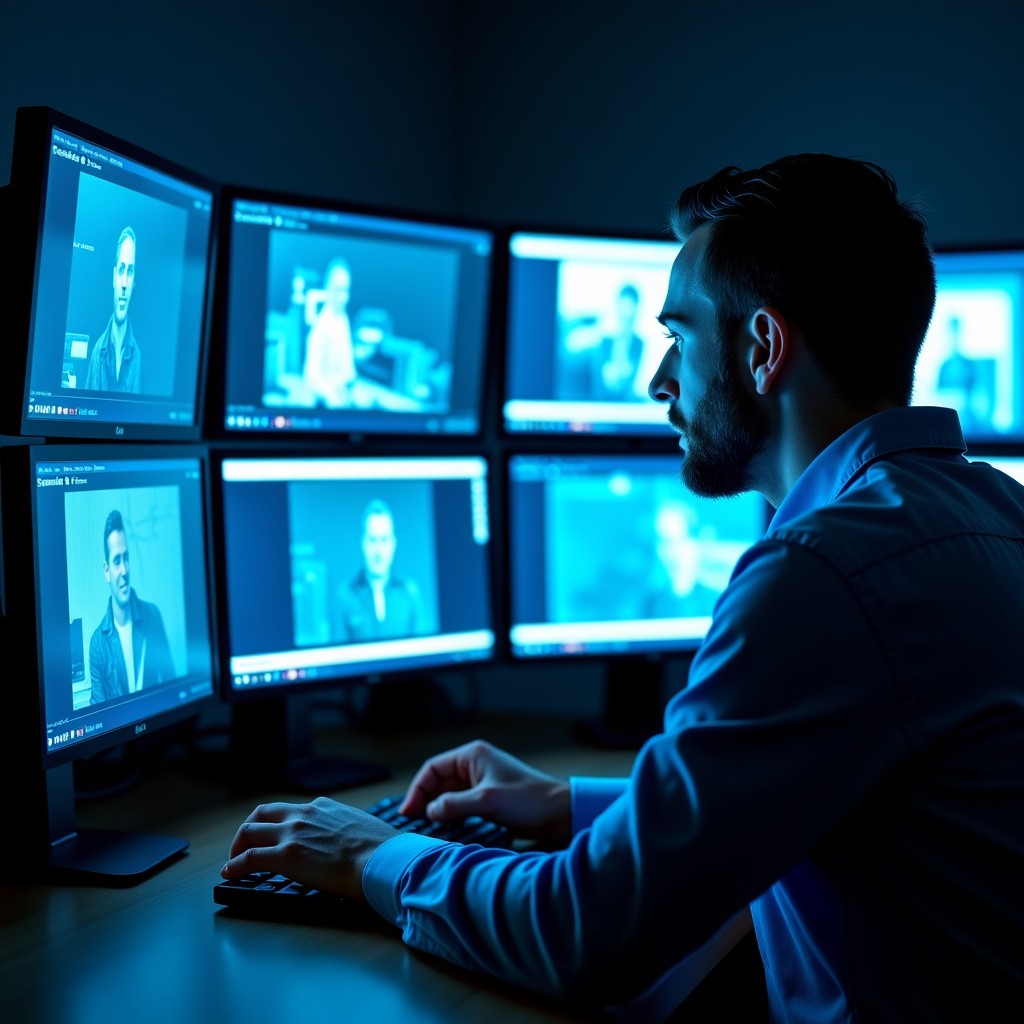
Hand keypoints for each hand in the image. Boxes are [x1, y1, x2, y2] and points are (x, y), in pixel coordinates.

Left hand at [221, 796, 399, 900]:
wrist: (383, 859)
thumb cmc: (380, 849)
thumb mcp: (359, 827)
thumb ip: (344, 829)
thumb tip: (347, 844)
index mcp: (323, 806)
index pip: (289, 809)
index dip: (274, 823)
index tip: (271, 835)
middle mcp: (304, 813)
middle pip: (262, 813)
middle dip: (248, 829)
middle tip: (243, 845)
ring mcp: (293, 833)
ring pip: (250, 831)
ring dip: (237, 846)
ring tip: (233, 860)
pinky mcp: (286, 856)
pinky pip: (250, 858)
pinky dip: (235, 865)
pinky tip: (230, 873)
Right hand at [400, 739, 571, 845]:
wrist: (559, 813)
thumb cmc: (529, 800)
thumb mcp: (487, 800)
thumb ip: (454, 804)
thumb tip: (429, 811)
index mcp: (473, 755)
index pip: (433, 768)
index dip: (418, 789)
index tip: (408, 811)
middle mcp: (475, 766)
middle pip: (438, 782)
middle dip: (425, 800)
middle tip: (412, 823)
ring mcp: (481, 783)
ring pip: (448, 795)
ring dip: (437, 810)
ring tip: (425, 828)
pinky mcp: (488, 799)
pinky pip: (460, 805)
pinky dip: (450, 816)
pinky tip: (444, 829)